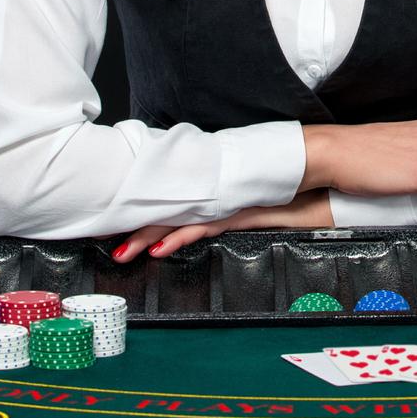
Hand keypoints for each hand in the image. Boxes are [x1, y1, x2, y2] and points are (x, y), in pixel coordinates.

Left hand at [111, 186, 334, 261]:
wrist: (317, 166)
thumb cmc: (288, 186)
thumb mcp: (250, 199)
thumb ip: (227, 206)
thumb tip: (203, 218)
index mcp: (210, 187)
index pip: (168, 199)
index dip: (140, 210)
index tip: (113, 218)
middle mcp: (211, 191)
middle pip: (163, 208)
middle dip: (130, 222)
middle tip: (99, 233)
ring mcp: (222, 200)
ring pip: (176, 219)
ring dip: (145, 235)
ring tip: (120, 251)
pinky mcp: (236, 211)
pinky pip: (202, 227)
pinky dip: (179, 238)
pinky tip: (159, 249)